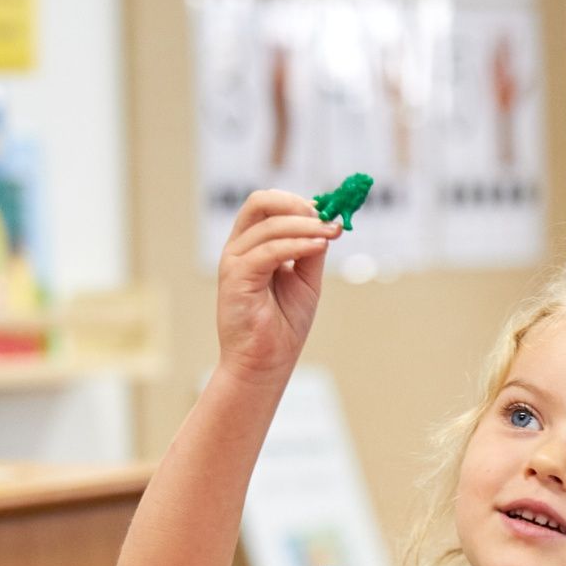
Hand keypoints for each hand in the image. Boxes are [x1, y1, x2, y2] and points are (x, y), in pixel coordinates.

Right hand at [215, 190, 341, 383]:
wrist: (265, 363)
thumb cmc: (283, 325)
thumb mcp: (305, 281)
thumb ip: (311, 251)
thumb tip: (326, 223)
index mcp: (253, 245)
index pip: (269, 206)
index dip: (299, 203)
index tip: (328, 213)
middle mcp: (240, 248)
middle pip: (260, 203)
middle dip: (296, 204)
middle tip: (326, 218)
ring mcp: (234, 261)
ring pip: (269, 225)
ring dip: (305, 226)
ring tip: (330, 234)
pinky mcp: (235, 278)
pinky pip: (269, 251)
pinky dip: (297, 245)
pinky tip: (319, 246)